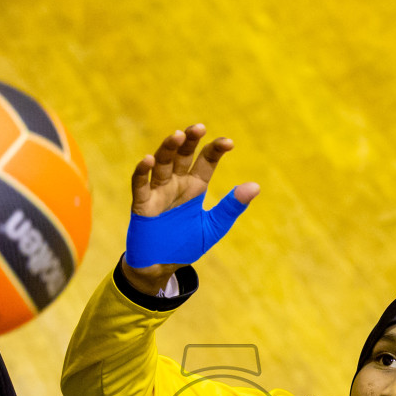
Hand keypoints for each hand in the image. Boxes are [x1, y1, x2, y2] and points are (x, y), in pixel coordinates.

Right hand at [120, 123, 259, 292]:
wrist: (161, 267)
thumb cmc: (185, 244)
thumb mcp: (213, 227)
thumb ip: (231, 207)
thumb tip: (255, 186)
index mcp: (195, 187)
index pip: (206, 160)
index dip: (215, 149)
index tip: (229, 143)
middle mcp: (176, 184)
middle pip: (182, 155)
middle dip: (189, 140)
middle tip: (198, 128)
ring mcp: (158, 192)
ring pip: (161, 163)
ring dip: (167, 148)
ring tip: (177, 135)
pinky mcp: (142, 205)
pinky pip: (140, 185)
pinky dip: (142, 171)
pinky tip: (148, 160)